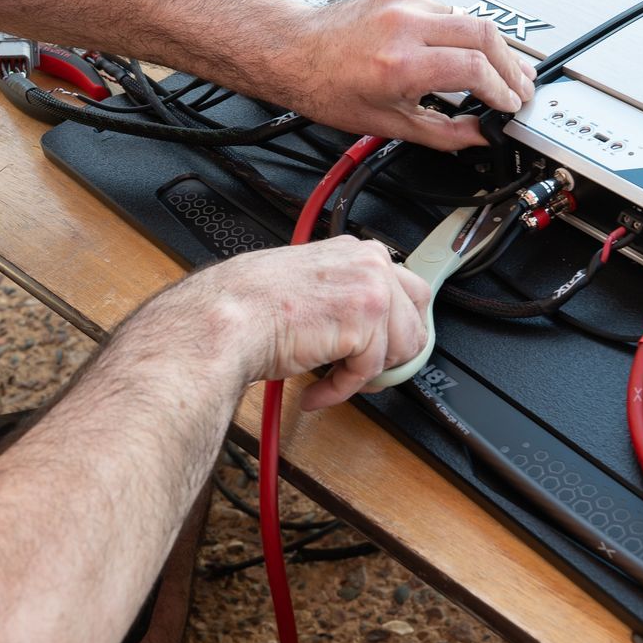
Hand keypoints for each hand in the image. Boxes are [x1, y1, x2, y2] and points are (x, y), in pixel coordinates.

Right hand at [162, 236, 432, 409]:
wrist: (226, 320)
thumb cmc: (249, 305)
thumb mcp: (310, 284)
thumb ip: (343, 295)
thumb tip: (362, 326)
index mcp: (357, 251)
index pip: (407, 291)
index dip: (395, 330)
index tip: (384, 349)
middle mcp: (370, 264)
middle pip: (416, 321)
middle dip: (392, 354)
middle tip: (363, 372)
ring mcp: (372, 290)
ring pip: (400, 351)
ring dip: (364, 375)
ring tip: (330, 378)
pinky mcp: (365, 322)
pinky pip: (370, 373)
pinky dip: (342, 391)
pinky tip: (317, 391)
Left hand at [274, 0, 537, 151]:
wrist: (293, 50)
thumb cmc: (325, 85)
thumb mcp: (386, 123)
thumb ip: (442, 133)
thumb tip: (477, 135)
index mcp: (401, 62)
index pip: (476, 69)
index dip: (502, 91)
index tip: (509, 105)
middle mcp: (405, 24)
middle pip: (486, 34)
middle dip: (512, 65)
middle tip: (520, 87)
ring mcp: (405, 2)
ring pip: (471, 18)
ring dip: (493, 47)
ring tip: (504, 71)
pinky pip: (447, 10)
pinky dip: (463, 32)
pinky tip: (465, 50)